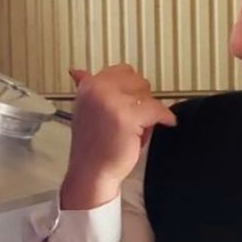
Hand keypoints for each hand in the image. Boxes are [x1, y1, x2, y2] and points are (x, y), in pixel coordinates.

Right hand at [60, 65, 177, 209]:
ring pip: (147, 96)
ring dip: (148, 110)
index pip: (121, 70)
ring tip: (138, 126)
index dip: (131, 88)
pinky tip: (164, 123)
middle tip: (134, 117)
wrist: (91, 171)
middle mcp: (97, 90)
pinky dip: (164, 118)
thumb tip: (78, 71)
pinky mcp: (128, 116)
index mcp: (86, 86)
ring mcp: (112, 102)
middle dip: (141, 98)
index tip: (132, 100)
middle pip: (137, 81)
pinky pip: (158, 110)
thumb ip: (88, 90)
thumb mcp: (85, 110)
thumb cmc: (92, 147)